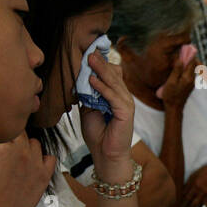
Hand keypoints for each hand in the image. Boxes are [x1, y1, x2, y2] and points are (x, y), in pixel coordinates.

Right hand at [0, 132, 54, 206]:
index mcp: (3, 145)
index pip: (1, 123)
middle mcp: (23, 152)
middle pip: (19, 129)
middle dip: (8, 134)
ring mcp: (36, 165)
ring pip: (34, 142)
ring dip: (25, 145)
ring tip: (12, 155)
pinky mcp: (44, 178)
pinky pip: (49, 158)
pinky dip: (40, 158)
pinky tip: (28, 163)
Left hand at [79, 50, 136, 173]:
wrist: (106, 155)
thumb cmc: (98, 135)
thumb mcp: (88, 110)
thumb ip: (87, 95)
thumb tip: (80, 79)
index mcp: (116, 96)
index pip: (111, 75)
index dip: (101, 64)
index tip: (89, 52)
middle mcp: (123, 98)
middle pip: (113, 75)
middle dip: (100, 63)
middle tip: (89, 51)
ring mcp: (126, 104)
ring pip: (113, 82)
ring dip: (101, 70)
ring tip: (90, 59)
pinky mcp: (126, 112)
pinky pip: (112, 96)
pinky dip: (102, 87)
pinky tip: (91, 80)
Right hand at [156, 54, 196, 111]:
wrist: (175, 107)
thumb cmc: (170, 95)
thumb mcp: (171, 82)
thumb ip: (176, 70)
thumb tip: (180, 59)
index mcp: (188, 77)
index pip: (191, 62)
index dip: (190, 54)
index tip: (188, 46)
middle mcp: (192, 79)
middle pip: (193, 65)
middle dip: (190, 57)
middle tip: (186, 49)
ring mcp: (192, 82)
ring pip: (193, 69)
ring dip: (189, 62)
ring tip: (184, 56)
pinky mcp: (190, 85)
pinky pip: (191, 73)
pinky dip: (188, 68)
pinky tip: (182, 66)